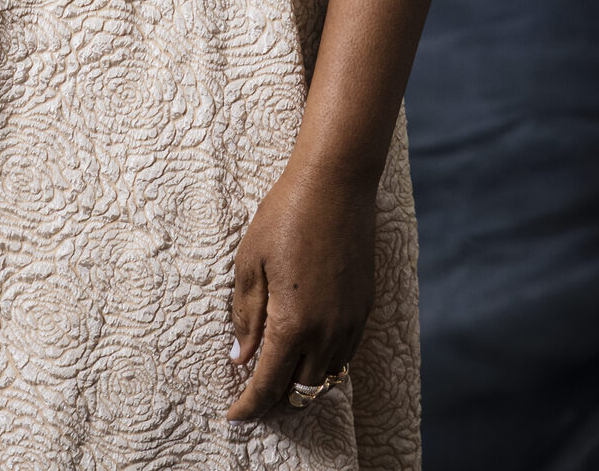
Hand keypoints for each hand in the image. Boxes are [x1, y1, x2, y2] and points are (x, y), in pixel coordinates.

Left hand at [226, 163, 376, 421]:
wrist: (336, 182)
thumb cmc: (286, 214)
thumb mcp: (250, 262)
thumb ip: (246, 315)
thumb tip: (240, 356)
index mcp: (293, 323)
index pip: (269, 384)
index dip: (250, 406)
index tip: (234, 416)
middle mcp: (327, 331)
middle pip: (302, 388)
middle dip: (276, 396)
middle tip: (253, 390)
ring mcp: (350, 320)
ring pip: (328, 375)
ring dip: (303, 380)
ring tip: (281, 370)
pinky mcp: (365, 305)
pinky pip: (346, 352)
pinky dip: (326, 361)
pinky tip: (309, 345)